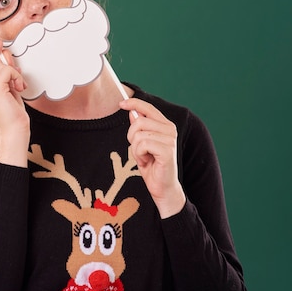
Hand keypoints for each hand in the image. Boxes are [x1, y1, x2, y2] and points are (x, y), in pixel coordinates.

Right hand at [0, 40, 29, 165]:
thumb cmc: (11, 114)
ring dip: (12, 73)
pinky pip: (6, 70)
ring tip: (17, 86)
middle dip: (2, 62)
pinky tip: (19, 88)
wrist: (13, 132)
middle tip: (16, 74)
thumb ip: (1, 72)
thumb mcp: (4, 89)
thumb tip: (3, 52)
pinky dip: (16, 77)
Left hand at [120, 98, 185, 217]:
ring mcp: (170, 139)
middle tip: (138, 150)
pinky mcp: (167, 150)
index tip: (121, 103)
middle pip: (139, 122)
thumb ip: (140, 128)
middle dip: (131, 137)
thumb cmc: (152, 166)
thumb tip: (132, 112)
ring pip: (139, 135)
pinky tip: (147, 162)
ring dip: (135, 149)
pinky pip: (142, 145)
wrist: (162, 187)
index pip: (149, 108)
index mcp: (165, 125)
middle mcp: (170, 130)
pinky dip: (139, 155)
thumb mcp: (142, 144)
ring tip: (144, 158)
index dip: (134, 103)